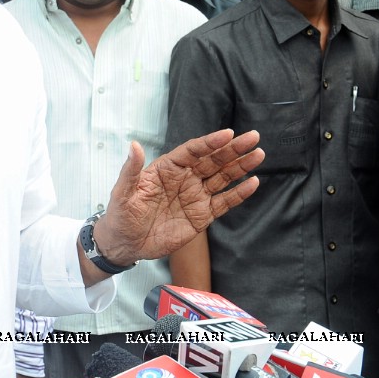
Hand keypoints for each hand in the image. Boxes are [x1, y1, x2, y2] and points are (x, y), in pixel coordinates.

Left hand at [92, 130, 262, 269]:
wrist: (125, 243)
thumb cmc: (121, 214)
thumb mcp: (123, 192)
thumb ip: (131, 169)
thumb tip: (134, 145)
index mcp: (167, 169)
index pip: (192, 151)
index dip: (210, 142)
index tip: (228, 134)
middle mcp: (185, 179)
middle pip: (213, 160)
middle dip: (233, 149)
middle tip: (253, 137)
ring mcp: (195, 196)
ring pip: (222, 177)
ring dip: (240, 167)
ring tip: (258, 155)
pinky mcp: (202, 216)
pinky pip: (223, 202)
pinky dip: (238, 193)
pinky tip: (253, 183)